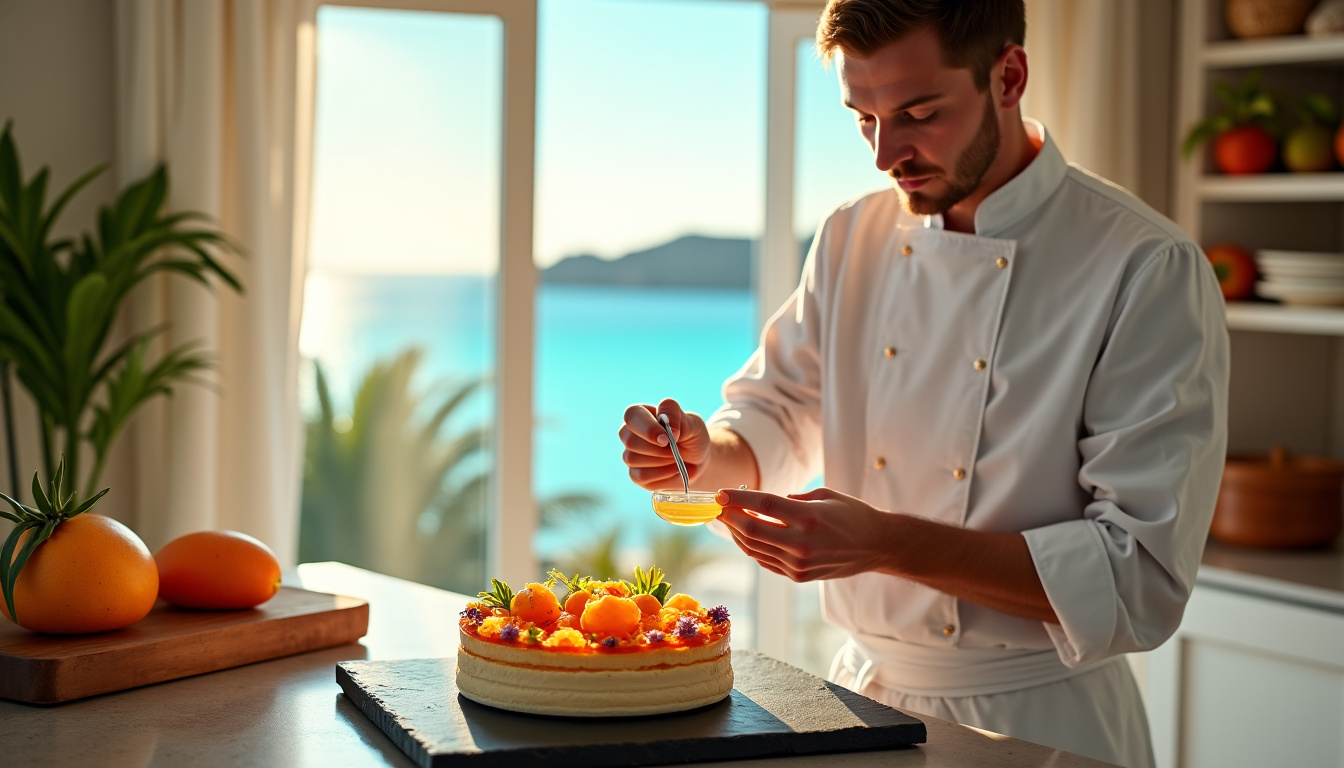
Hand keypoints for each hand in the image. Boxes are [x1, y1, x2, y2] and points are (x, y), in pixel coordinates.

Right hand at [619, 399, 711, 489]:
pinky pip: (641, 476)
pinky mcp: (635, 475)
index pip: (632, 415)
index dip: (647, 428)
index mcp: (641, 414)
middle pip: (630, 441)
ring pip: (633, 459)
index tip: (666, 439)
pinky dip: (662, 474)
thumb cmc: (691, 437)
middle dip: (657, 449)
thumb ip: (678, 418)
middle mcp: (630, 433)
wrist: (698, 461)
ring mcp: (630, 455)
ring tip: (677, 458)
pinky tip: (674, 470)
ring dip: (661, 461)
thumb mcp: (692, 422)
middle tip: (676, 449)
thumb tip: (671, 430)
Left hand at [714, 487, 893, 581]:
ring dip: (736, 533)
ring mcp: (799, 564)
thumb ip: (792, 499)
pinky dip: (751, 547)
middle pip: (752, 529)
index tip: (720, 494)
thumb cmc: (852, 514)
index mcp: (809, 518)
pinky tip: (746, 535)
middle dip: (729, 517)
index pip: (762, 506)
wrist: (876, 547)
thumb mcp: (825, 495)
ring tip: (728, 519)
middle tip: (718, 507)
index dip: (737, 499)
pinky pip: (765, 560)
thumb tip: (763, 503)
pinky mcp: (799, 576)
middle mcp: (802, 543)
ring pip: (754, 548)